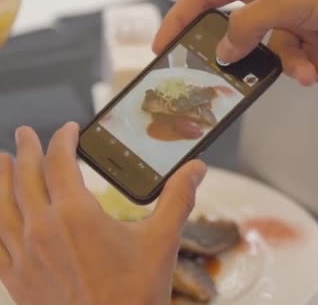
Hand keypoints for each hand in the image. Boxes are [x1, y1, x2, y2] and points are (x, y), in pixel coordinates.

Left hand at [0, 123, 206, 304]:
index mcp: (76, 215)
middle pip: (25, 178)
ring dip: (2, 179)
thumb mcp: (162, 241)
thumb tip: (196, 169)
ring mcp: (24, 256)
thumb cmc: (135, 293)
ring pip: (2, 206)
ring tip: (1, 161)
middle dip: (26, 150)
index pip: (60, 163)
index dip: (62, 140)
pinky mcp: (17, 280)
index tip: (69, 130)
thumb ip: (178, 198)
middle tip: (25, 134)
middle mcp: (42, 230)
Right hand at [153, 0, 317, 85]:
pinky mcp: (316, 41)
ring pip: (272, 55)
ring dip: (290, 67)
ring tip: (309, 69)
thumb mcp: (289, 0)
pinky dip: (309, 71)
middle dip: (245, 56)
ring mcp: (296, 21)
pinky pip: (298, 63)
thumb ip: (249, 24)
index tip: (165, 44)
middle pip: (241, 31)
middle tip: (236, 76)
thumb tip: (225, 49)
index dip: (183, 17)